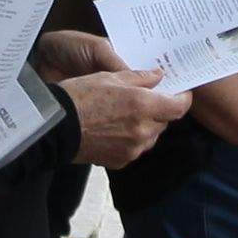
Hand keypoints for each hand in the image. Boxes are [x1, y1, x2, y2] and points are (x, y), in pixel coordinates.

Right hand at [58, 61, 185, 167]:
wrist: (54, 128)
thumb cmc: (80, 96)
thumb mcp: (109, 76)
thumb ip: (140, 77)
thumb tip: (158, 76)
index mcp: (143, 106)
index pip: (179, 107)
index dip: (183, 99)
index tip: (180, 93)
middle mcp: (143, 130)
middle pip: (165, 122)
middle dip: (159, 110)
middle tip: (145, 99)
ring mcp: (133, 149)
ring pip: (151, 136)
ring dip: (145, 126)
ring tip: (124, 114)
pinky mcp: (121, 161)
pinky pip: (135, 148)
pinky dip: (131, 139)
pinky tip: (113, 129)